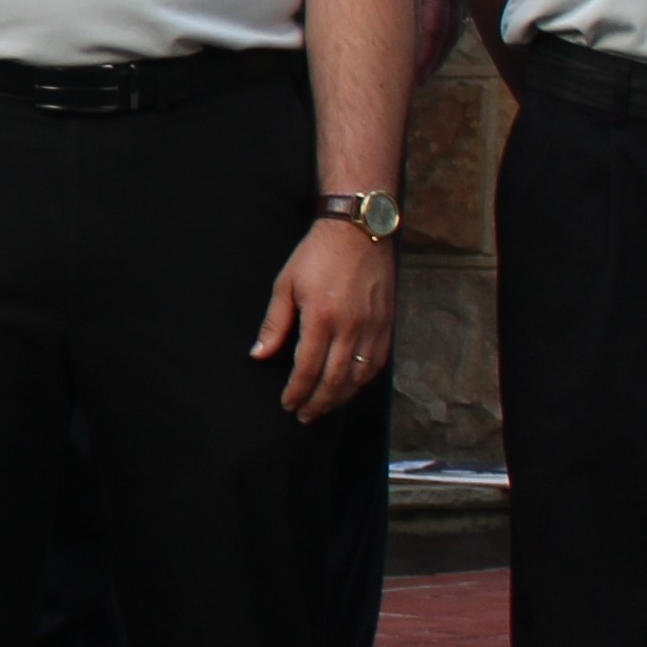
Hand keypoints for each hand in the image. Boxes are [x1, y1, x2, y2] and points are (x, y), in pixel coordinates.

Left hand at [254, 217, 396, 419]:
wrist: (359, 230)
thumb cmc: (317, 255)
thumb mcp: (285, 284)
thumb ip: (274, 324)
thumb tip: (259, 355)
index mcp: (321, 317)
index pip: (308, 368)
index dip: (297, 391)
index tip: (287, 404)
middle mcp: (351, 327)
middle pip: (335, 379)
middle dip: (318, 402)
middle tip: (304, 416)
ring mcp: (373, 327)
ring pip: (359, 376)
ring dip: (341, 397)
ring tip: (324, 407)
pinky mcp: (387, 324)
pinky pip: (377, 363)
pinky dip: (363, 381)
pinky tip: (350, 387)